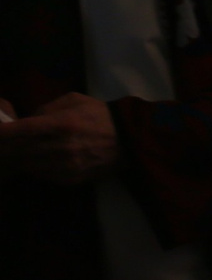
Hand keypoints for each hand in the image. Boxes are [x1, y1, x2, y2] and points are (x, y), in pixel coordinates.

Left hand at [0, 92, 119, 187]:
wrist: (130, 139)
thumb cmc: (100, 115)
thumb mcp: (73, 100)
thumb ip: (45, 109)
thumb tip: (25, 121)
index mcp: (61, 124)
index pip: (20, 130)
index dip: (1, 132)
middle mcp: (60, 147)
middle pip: (18, 151)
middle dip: (4, 149)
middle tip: (0, 145)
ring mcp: (65, 166)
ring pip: (26, 165)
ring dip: (17, 160)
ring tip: (13, 154)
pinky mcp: (70, 179)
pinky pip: (41, 175)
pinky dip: (34, 168)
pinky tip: (35, 161)